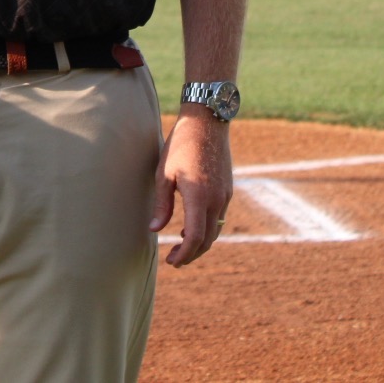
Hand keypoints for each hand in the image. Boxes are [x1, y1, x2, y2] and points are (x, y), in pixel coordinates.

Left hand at [148, 109, 232, 266]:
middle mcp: (216, 200)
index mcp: (199, 197)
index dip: (184, 255)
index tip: (172, 261)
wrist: (207, 122)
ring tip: (181, 245)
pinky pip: (219, 217)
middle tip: (174, 260)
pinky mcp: (228, 190)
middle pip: (208, 240)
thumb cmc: (181, 145)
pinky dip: (207, 228)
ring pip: (216, 230)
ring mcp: (225, 195)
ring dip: (201, 242)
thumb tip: (155, 230)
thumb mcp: (164, 173)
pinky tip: (192, 226)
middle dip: (192, 254)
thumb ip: (162, 204)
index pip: (195, 238)